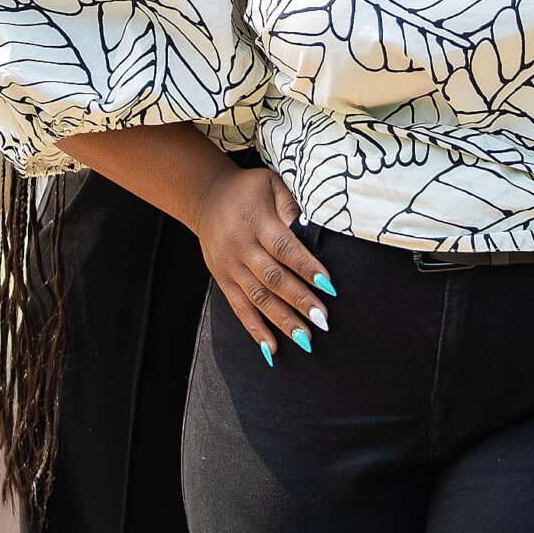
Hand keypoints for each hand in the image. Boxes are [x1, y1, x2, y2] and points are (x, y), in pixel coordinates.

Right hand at [195, 167, 329, 360]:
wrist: (204, 196)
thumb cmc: (247, 191)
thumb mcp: (270, 183)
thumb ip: (290, 204)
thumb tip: (307, 229)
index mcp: (256, 221)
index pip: (284, 247)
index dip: (306, 267)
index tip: (328, 285)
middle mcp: (241, 246)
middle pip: (273, 277)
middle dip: (299, 300)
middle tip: (322, 320)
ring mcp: (230, 266)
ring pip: (258, 298)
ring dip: (282, 320)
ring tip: (305, 339)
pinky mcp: (223, 279)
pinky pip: (239, 308)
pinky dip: (255, 330)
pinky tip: (271, 349)